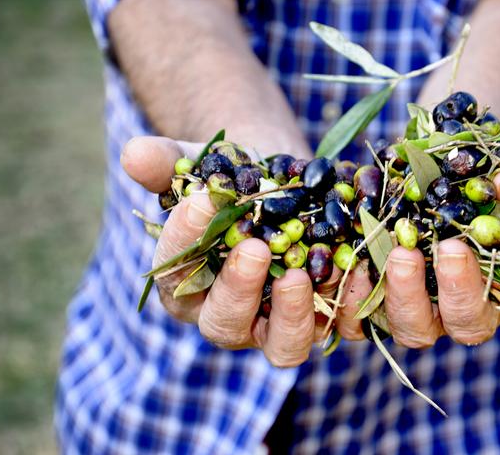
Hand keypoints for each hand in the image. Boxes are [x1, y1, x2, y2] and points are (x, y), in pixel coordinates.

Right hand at [121, 136, 336, 366]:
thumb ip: (170, 162)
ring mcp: (283, 321)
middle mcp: (234, 314)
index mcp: (190, 283)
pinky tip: (366, 267)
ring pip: (286, 346)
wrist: (286, 183)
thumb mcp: (203, 162)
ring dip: (295, 315)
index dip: (183, 241)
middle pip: (226, 326)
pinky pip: (345, 327)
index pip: (175, 273)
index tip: (198, 202)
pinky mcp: (331, 315)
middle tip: (253, 250)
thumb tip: (133, 154)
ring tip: (302, 273)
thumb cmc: (235, 178)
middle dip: (237, 292)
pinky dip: (356, 303)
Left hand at [335, 117, 499, 345]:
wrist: (419, 174)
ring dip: (407, 294)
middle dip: (462, 288)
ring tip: (401, 251)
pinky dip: (356, 295)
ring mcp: (419, 310)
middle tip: (450, 248)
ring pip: (416, 328)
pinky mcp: (375, 304)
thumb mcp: (495, 150)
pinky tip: (350, 261)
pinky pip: (362, 319)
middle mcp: (467, 303)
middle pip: (472, 320)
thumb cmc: (467, 166)